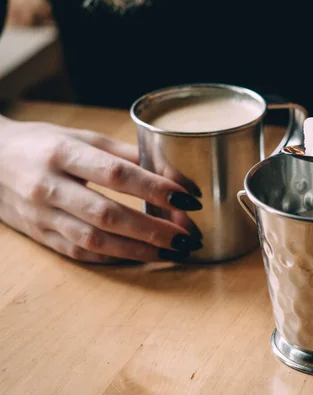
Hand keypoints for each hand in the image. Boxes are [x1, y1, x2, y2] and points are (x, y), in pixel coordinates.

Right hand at [0, 119, 202, 262]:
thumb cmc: (42, 144)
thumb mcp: (81, 137)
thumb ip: (124, 154)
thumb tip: (171, 171)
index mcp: (62, 154)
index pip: (116, 174)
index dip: (156, 188)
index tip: (190, 198)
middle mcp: (48, 187)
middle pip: (108, 214)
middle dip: (154, 229)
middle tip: (190, 236)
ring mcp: (41, 216)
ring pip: (94, 241)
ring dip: (139, 250)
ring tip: (175, 252)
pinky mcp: (39, 237)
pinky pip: (80, 254)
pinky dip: (114, 257)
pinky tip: (142, 257)